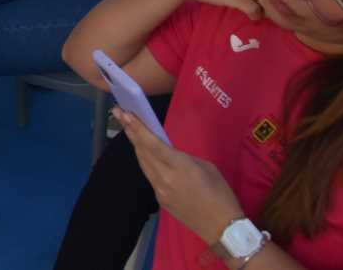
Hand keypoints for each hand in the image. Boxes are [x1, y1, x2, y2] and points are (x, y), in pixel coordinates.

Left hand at [117, 109, 246, 244]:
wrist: (222, 229)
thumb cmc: (221, 194)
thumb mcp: (207, 168)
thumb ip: (185, 158)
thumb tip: (172, 156)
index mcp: (179, 167)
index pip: (151, 143)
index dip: (136, 127)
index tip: (123, 113)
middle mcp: (164, 178)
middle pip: (142, 151)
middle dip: (131, 132)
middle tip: (120, 114)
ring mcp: (160, 191)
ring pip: (143, 164)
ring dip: (136, 146)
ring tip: (129, 130)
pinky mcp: (160, 200)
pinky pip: (150, 176)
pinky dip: (146, 162)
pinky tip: (144, 154)